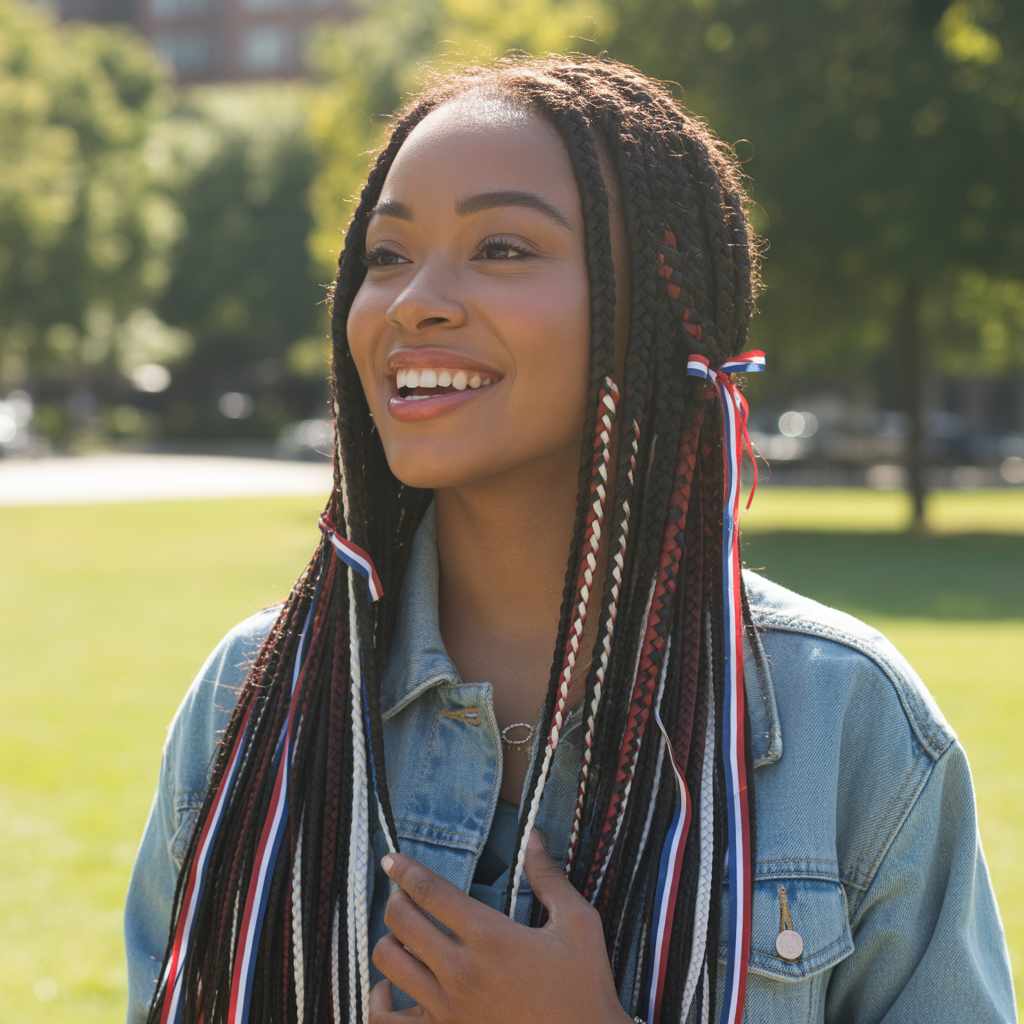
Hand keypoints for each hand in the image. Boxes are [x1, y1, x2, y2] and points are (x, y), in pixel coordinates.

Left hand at [369, 831, 632, 1023]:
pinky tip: (389, 987)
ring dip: (390, 942)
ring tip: (403, 936)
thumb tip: (533, 836)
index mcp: (490, 937)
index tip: (392, 859)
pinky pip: (386, 1020)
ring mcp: (447, 1010)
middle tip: (405, 896)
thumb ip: (549, 877)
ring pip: (388, 964)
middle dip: (397, 899)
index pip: (430, 891)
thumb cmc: (585, 989)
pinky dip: (378, 999)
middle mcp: (461, 971)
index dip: (404, 870)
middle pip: (401, 921)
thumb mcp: (578, 924)